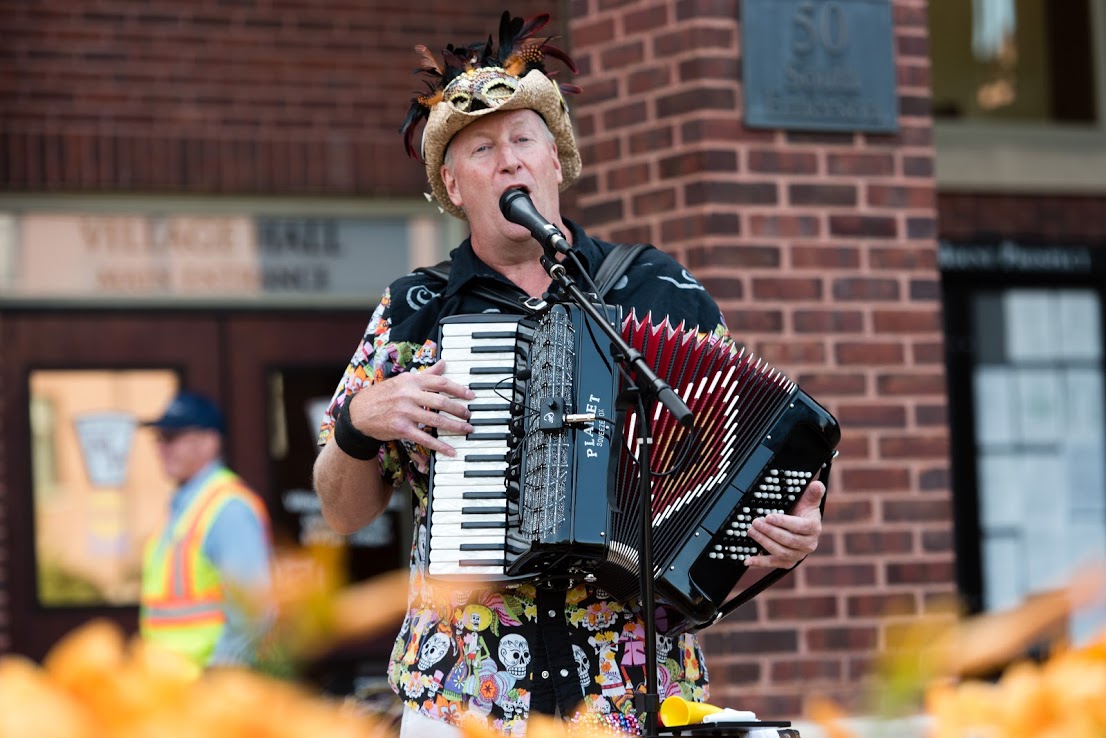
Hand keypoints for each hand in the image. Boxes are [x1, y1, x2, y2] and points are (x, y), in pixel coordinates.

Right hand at [347, 361, 474, 456]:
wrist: (359, 413)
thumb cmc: (383, 395)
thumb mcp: (403, 380)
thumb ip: (426, 374)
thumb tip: (444, 363)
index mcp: (411, 381)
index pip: (440, 382)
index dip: (458, 389)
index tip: (471, 395)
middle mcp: (409, 395)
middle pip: (441, 402)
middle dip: (459, 410)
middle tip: (470, 415)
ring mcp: (405, 412)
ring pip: (436, 421)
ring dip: (455, 426)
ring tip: (467, 430)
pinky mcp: (401, 429)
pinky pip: (425, 439)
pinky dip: (440, 446)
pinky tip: (451, 450)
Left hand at [743, 479, 824, 568]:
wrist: (800, 525)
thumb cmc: (802, 511)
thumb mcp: (808, 499)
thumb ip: (813, 492)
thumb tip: (817, 485)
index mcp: (813, 528)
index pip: (800, 527)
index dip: (783, 522)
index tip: (768, 517)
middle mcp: (808, 544)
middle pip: (788, 541)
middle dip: (770, 531)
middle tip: (755, 522)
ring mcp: (798, 555)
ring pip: (780, 552)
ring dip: (764, 542)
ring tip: (751, 531)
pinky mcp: (788, 562)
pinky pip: (774, 564)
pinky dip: (760, 563)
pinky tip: (748, 560)